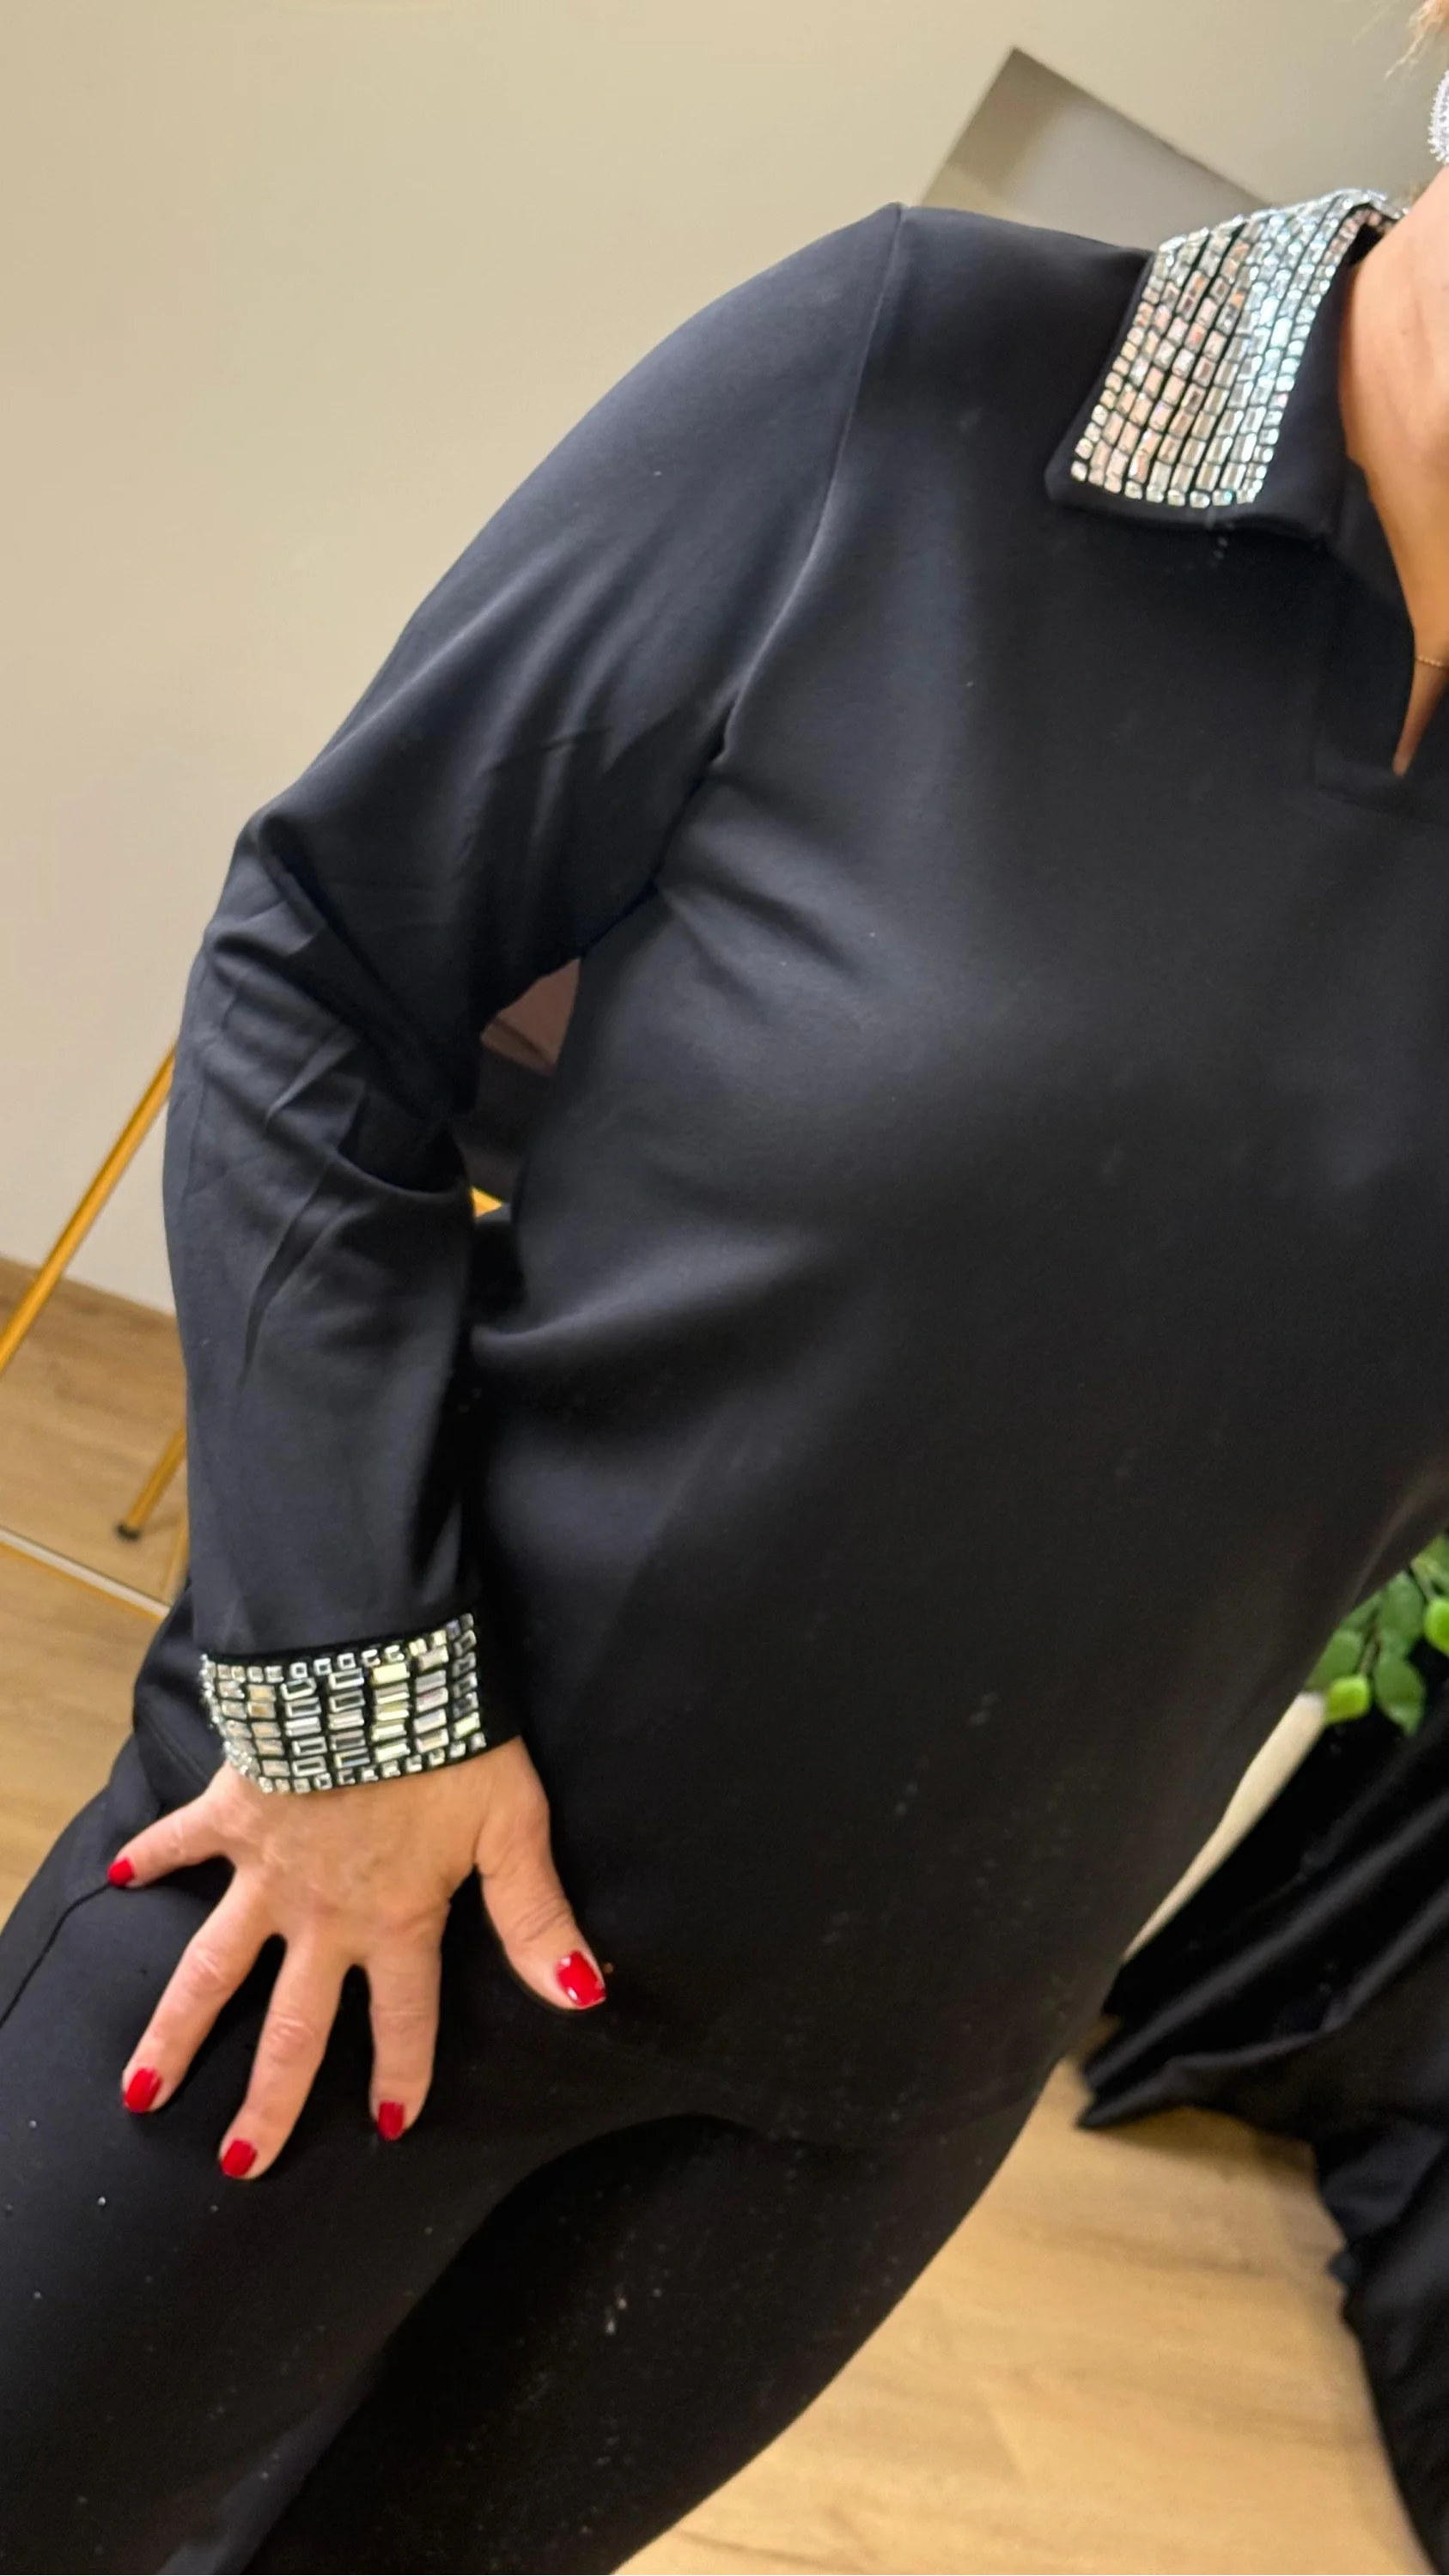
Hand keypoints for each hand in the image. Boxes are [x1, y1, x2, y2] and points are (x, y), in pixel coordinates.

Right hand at [107, 1737, 605, 2179]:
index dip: (402, 2074)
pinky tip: (115, 1874)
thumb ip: (537, 1916)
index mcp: (396, 1922)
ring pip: (212, 1969)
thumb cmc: (453, 1746)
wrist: (373, 1675)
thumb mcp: (512, 1829)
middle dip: (269, 2101)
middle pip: (293, 2026)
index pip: (405, 2018)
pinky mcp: (233, 1814)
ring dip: (177, 2031)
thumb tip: (581, 1995)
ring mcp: (268, 1872)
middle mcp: (324, 1916)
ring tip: (143, 2092)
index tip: (389, 2127)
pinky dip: (150, 1855)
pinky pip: (181, 1840)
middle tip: (240, 2166)